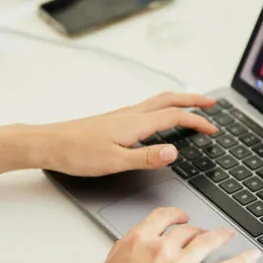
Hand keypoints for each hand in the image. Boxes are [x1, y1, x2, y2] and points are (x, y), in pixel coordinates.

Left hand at [33, 92, 217, 176]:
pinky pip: (146, 108)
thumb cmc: (77, 153)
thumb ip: (146, 157)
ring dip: (178, 102)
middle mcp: (130, 115)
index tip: (213, 128)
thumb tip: (174, 152)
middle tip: (211, 104)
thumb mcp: (115, 161)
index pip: (174, 117)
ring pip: (157, 102)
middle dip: (192, 101)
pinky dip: (162, 108)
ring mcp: (122, 116)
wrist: (49, 143)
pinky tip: (158, 119)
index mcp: (135, 124)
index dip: (197, 121)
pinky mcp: (113, 120)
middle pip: (169, 100)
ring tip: (191, 106)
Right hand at [82, 207, 261, 262]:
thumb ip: (126, 249)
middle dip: (196, 231)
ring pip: (207, 241)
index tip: (181, 217)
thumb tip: (137, 243)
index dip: (175, 215)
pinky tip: (251, 256)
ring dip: (221, 236)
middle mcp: (160, 248)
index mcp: (138, 240)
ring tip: (229, 235)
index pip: (162, 217)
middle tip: (202, 235)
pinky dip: (241, 261)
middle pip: (187, 230)